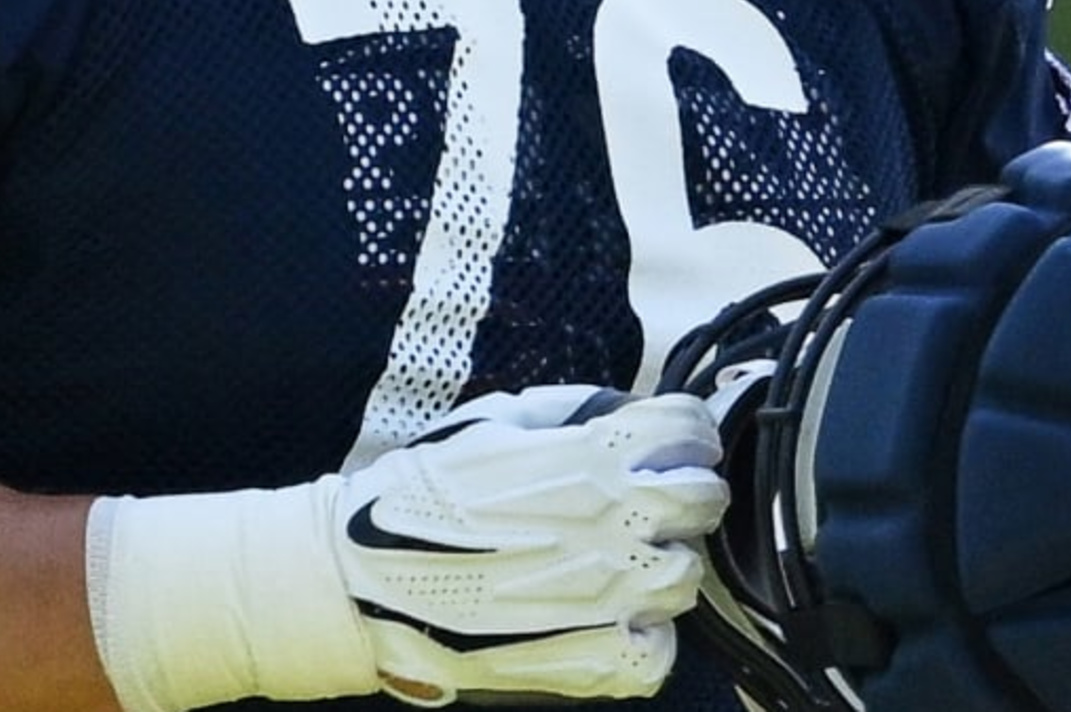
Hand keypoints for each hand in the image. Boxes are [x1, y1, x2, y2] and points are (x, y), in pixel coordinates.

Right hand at [335, 386, 730, 703]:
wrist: (363, 582)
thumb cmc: (418, 496)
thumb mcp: (489, 422)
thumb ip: (567, 413)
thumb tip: (623, 410)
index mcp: (590, 456)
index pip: (690, 427)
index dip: (688, 430)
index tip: (680, 442)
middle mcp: (613, 522)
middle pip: (707, 499)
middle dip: (691, 493)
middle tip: (664, 500)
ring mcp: (611, 597)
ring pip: (687, 577)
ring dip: (661, 566)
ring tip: (622, 566)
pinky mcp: (597, 659)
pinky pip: (659, 648)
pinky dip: (642, 636)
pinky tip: (609, 621)